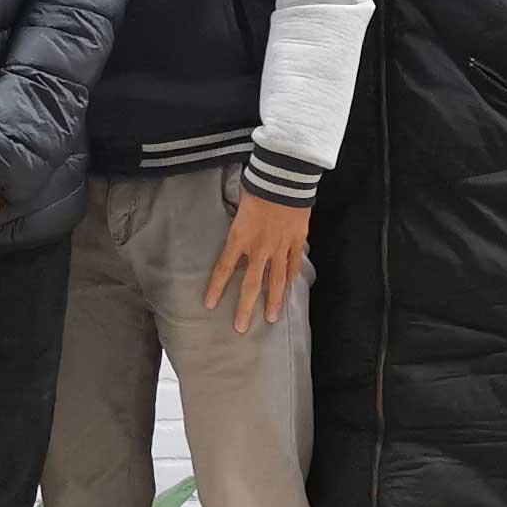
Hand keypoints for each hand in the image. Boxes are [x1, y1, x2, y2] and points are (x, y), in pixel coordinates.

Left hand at [202, 188, 311, 331]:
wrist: (284, 178)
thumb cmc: (258, 186)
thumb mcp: (238, 204)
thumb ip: (238, 222)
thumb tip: (237, 232)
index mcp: (239, 238)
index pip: (223, 269)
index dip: (216, 288)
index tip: (210, 305)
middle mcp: (259, 248)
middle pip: (250, 284)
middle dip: (245, 308)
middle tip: (241, 328)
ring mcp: (280, 247)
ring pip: (276, 281)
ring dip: (273, 301)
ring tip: (271, 318)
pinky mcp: (297, 241)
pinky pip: (294, 264)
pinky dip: (292, 277)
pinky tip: (290, 289)